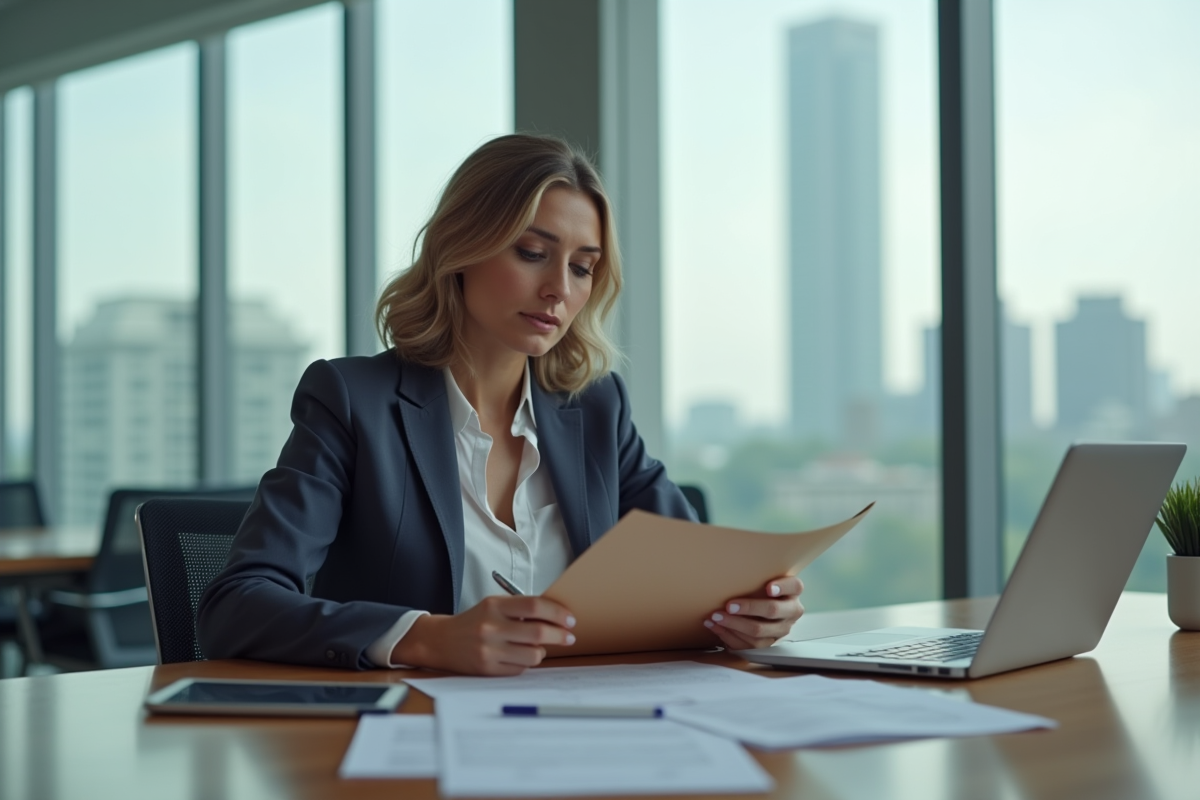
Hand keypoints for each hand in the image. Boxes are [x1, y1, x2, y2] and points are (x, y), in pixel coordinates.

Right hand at [391, 595, 575, 675]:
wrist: (441, 641)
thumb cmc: (474, 622)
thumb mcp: (493, 606)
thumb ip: (520, 609)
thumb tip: (556, 616)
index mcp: (494, 606)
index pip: (535, 605)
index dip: (557, 612)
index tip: (569, 619)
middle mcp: (491, 627)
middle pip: (538, 632)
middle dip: (560, 635)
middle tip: (569, 636)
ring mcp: (489, 650)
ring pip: (533, 654)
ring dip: (543, 651)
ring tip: (540, 647)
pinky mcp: (487, 669)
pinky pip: (520, 669)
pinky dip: (527, 663)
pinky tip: (520, 656)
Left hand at [704, 576, 803, 650]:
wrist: (761, 606)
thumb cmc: (759, 587)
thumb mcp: (763, 577)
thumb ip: (755, 572)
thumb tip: (730, 558)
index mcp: (792, 591)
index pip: (794, 586)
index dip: (782, 587)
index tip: (768, 587)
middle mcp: (791, 611)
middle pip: (773, 611)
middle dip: (749, 608)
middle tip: (729, 605)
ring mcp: (781, 629)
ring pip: (759, 632)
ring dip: (734, 624)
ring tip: (716, 616)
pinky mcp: (768, 643)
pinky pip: (749, 645)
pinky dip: (729, 636)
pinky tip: (716, 627)